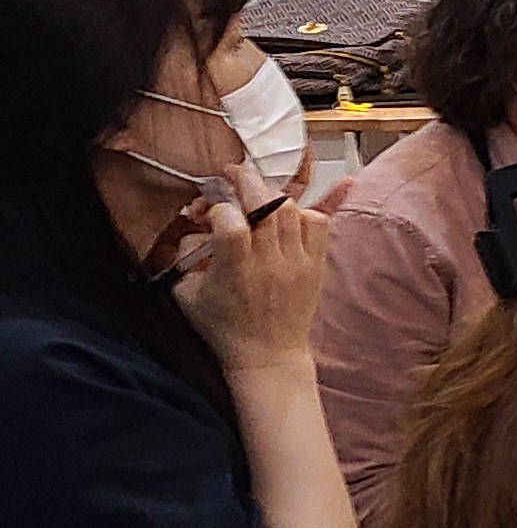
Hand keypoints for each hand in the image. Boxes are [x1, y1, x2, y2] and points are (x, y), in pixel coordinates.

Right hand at [169, 192, 331, 374]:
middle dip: (246, 181)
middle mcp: (269, 262)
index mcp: (234, 270)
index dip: (218, 208)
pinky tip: (292, 207)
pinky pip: (321, 223)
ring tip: (256, 193)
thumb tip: (196, 224)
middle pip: (266, 205)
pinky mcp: (316, 264)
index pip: (231, 224)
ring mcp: (297, 262)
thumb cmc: (222, 324)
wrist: (267, 354)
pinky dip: (306, 209)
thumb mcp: (186, 293)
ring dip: (272, 194)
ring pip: (292, 209)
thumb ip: (185, 255)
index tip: (209, 211)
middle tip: (233, 174)